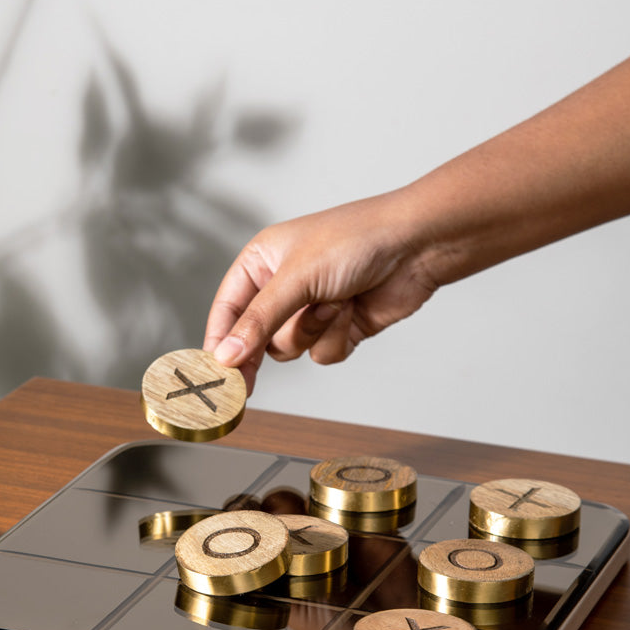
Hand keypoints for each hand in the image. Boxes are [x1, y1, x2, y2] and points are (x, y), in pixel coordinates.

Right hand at [202, 192, 438, 393]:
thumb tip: (225, 355)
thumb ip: (258, 321)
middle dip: (258, 353)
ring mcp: (311, 310)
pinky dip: (336, 338)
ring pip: (289, 348)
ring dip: (311, 332)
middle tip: (244, 388)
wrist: (417, 247)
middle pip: (254, 337)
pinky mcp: (339, 328)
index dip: (219, 341)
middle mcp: (283, 287)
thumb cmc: (356, 241)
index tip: (213, 372)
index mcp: (262, 262)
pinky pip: (321, 353)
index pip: (228, 309)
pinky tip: (351, 310)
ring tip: (333, 303)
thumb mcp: (296, 278)